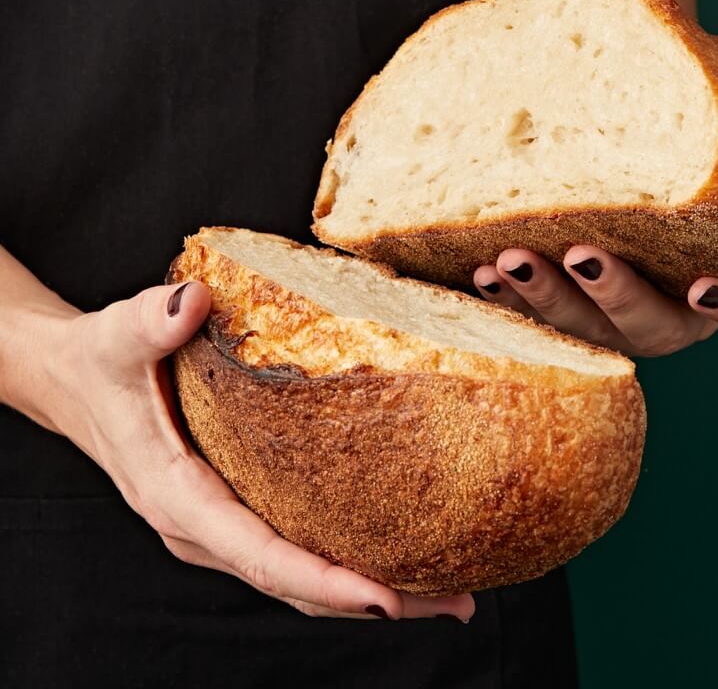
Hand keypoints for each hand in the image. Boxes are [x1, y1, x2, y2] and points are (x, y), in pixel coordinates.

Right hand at [40, 282, 473, 621]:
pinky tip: (399, 552)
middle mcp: (204, 527)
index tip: (385, 597)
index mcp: (178, 497)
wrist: (74, 379)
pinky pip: (296, 548)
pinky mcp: (237, 509)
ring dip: (371, 587)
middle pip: (296, 583)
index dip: (322, 580)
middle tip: (456, 601)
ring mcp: (222, 524)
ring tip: (449, 590)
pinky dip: (345, 562)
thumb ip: (151, 321)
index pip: (259, 554)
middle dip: (376, 598)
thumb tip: (191, 302)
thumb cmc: (100, 360)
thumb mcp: (118, 335)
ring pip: (300, 576)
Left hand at [473, 42, 717, 356]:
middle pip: (658, 328)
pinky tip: (481, 269)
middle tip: (582, 255)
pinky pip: (533, 323)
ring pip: (587, 331)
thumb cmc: (669, 160)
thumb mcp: (693, 129)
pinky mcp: (564, 321)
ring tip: (512, 257)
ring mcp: (617, 325)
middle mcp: (677, 313)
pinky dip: (506, 298)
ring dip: (547, 296)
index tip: (702, 286)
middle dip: (616, 294)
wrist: (614, 181)